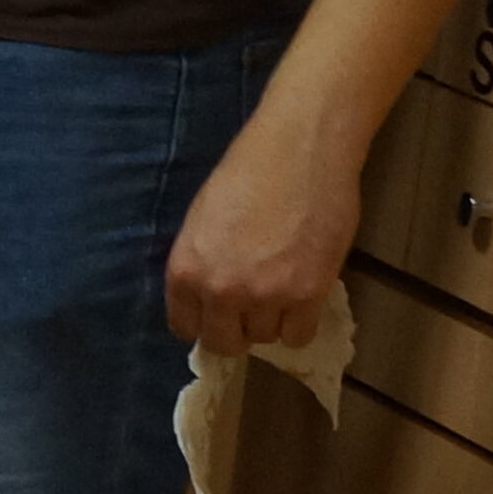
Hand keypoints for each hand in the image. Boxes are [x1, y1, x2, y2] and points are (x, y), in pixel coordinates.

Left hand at [168, 107, 358, 353]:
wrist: (298, 152)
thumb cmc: (247, 174)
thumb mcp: (202, 223)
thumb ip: (202, 266)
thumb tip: (210, 297)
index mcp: (184, 273)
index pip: (185, 327)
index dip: (204, 322)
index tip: (218, 315)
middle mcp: (219, 292)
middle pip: (224, 341)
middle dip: (236, 331)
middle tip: (253, 310)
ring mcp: (264, 296)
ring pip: (265, 338)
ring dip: (272, 321)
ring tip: (283, 291)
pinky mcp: (308, 294)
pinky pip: (299, 336)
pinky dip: (301, 324)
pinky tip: (304, 301)